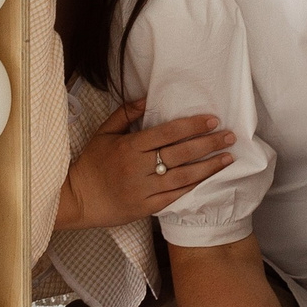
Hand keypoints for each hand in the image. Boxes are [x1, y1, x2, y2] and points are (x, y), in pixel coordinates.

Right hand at [56, 100, 234, 230]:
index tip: (213, 120)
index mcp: (129, 147)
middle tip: (229, 136)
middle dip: (208, 144)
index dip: (192, 125)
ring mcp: (143, 190)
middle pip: (180, 154)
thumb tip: (149, 98)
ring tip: (228, 158)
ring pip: (182, 177)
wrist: (76, 199)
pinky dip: (194, 188)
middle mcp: (138, 168)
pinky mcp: (145, 208)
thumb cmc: (91, 163)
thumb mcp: (104, 133)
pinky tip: (210, 180)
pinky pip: (175, 197)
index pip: (167, 133)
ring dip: (208, 167)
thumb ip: (125, 113)